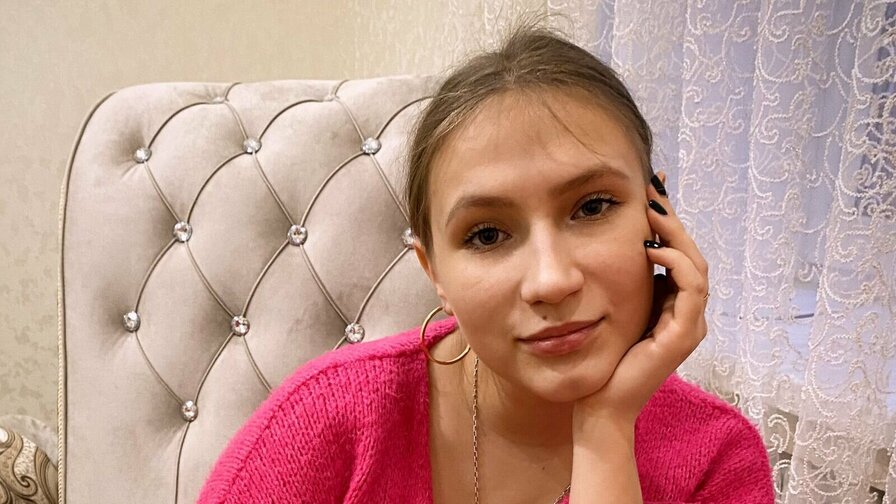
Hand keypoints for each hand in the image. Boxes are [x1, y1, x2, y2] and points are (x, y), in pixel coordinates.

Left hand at [572, 171, 708, 431]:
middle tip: (653, 191)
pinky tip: (652, 250)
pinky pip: (691, 290)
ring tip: (651, 213)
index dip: (668, 222)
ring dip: (675, 236)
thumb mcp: (613, 307)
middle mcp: (687, 313)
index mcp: (673, 305)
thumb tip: (611, 238)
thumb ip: (620, 278)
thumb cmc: (603, 357)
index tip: (650, 190)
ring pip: (696, 266)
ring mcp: (688, 325)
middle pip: (691, 254)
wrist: (600, 403)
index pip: (679, 253)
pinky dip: (675, 265)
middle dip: (672, 220)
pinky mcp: (682, 336)